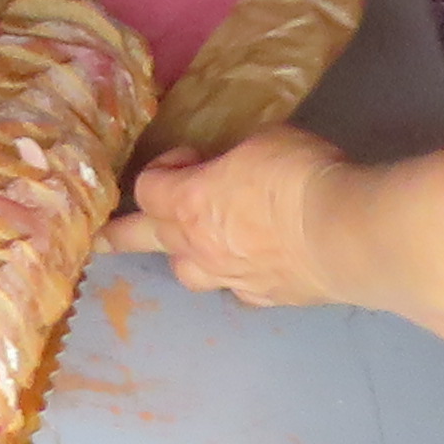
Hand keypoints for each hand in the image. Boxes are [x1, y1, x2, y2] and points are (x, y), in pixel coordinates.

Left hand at [110, 122, 346, 305]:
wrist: (344, 235)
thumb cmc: (296, 176)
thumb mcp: (259, 144)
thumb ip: (234, 161)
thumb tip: (231, 172)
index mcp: (187, 202)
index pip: (147, 189)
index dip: (162, 169)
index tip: (190, 158)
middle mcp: (198, 245)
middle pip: (142, 239)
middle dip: (119, 235)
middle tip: (99, 240)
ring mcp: (230, 278)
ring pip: (187, 273)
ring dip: (184, 257)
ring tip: (195, 247)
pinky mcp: (266, 299)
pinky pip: (237, 290)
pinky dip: (237, 278)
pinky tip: (251, 269)